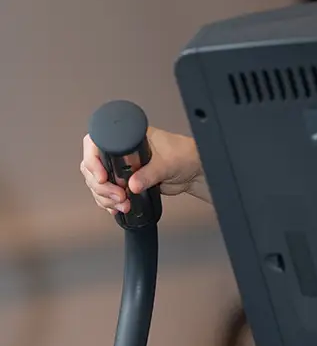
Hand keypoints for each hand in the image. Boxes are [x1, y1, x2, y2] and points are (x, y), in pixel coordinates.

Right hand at [80, 127, 204, 216]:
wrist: (194, 171)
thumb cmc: (184, 155)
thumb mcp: (166, 163)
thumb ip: (149, 174)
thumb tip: (132, 184)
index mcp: (127, 137)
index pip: (96, 144)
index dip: (93, 161)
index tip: (102, 177)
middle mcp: (121, 151)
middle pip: (93, 167)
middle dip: (101, 186)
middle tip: (118, 196)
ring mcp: (122, 167)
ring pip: (98, 183)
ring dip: (105, 197)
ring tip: (121, 204)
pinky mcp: (126, 182)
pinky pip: (107, 193)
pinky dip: (109, 202)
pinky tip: (117, 208)